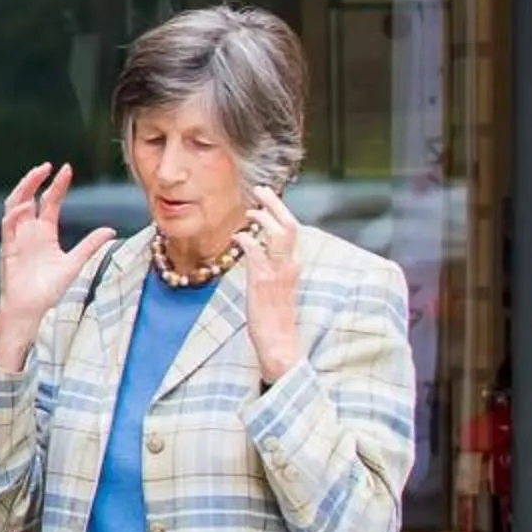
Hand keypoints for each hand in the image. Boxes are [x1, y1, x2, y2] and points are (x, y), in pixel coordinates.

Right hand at [0, 164, 114, 371]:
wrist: (32, 311)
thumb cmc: (50, 291)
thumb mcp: (75, 264)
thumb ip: (90, 245)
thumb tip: (111, 230)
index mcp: (44, 233)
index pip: (49, 202)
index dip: (57, 185)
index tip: (67, 169)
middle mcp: (29, 232)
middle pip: (28, 197)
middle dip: (35, 180)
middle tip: (47, 166)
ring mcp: (17, 239)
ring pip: (14, 206)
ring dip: (22, 190)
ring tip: (34, 177)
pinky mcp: (8, 250)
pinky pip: (7, 228)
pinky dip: (14, 215)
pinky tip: (24, 206)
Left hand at [239, 185, 303, 381]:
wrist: (278, 341)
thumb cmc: (273, 314)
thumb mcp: (276, 284)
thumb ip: (270, 264)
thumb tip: (256, 245)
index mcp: (293, 265)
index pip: (292, 230)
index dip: (280, 211)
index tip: (266, 198)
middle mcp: (290, 265)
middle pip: (290, 225)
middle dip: (276, 204)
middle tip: (260, 190)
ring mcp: (278, 273)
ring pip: (278, 235)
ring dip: (262, 218)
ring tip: (249, 212)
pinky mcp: (263, 282)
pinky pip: (256, 253)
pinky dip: (247, 241)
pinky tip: (238, 237)